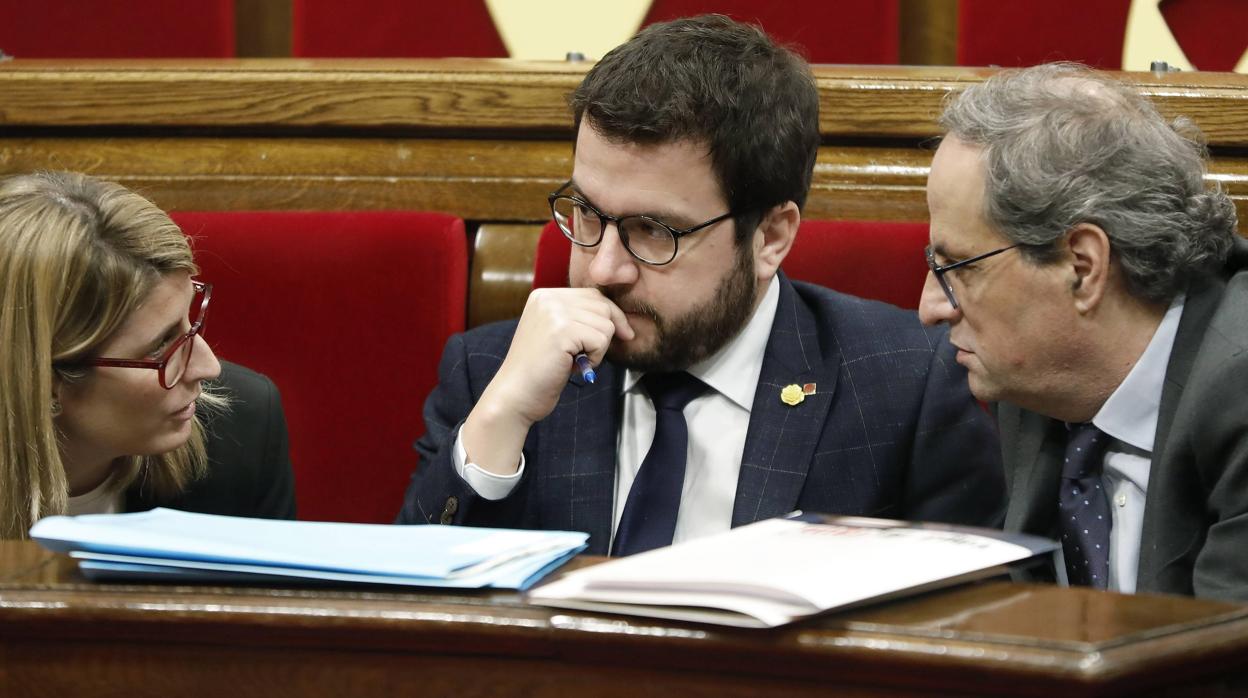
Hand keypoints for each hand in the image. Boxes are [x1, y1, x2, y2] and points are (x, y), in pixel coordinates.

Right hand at [461, 288, 633, 474]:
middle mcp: (548, 298)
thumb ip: (578, 319)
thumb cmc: (539, 371)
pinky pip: (601, 340)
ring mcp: (554, 312)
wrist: (515, 395)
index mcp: (544, 296)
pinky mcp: (562, 330)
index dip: (611, 316)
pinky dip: (595, 359)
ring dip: (598, 349)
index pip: (593, 295)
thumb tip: (621, 318)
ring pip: (606, 324)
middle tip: (589, 356)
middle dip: (606, 333)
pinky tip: (574, 367)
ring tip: (575, 361)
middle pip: (603, 306)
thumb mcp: (556, 334)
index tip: (622, 334)